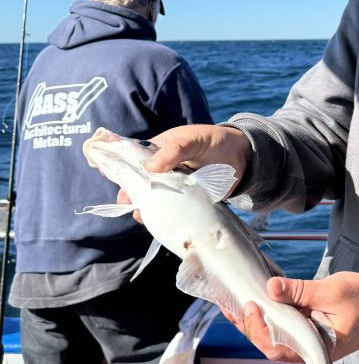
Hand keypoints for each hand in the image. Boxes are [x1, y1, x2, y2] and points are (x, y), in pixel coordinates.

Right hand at [116, 124, 250, 220]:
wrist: (243, 158)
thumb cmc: (215, 142)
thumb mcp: (194, 140)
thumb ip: (175, 150)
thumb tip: (151, 167)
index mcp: (157, 150)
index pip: (131, 159)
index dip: (119, 168)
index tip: (109, 178)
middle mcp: (160, 169)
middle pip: (138, 183)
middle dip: (130, 194)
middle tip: (129, 203)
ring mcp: (171, 186)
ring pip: (151, 199)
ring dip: (145, 207)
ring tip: (143, 215)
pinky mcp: (183, 200)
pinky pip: (168, 210)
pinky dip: (162, 216)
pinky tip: (159, 223)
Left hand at [226, 272, 358, 362]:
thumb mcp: (333, 291)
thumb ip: (302, 291)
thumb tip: (271, 287)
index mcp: (315, 348)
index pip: (276, 347)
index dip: (257, 329)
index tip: (250, 305)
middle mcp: (308, 349)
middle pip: (269, 343)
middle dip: (248, 325)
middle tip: (230, 301)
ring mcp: (307, 340)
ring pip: (273, 336)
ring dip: (254, 320)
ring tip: (235, 301)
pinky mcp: (308, 329)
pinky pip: (283, 326)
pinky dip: (268, 314)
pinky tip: (257, 300)